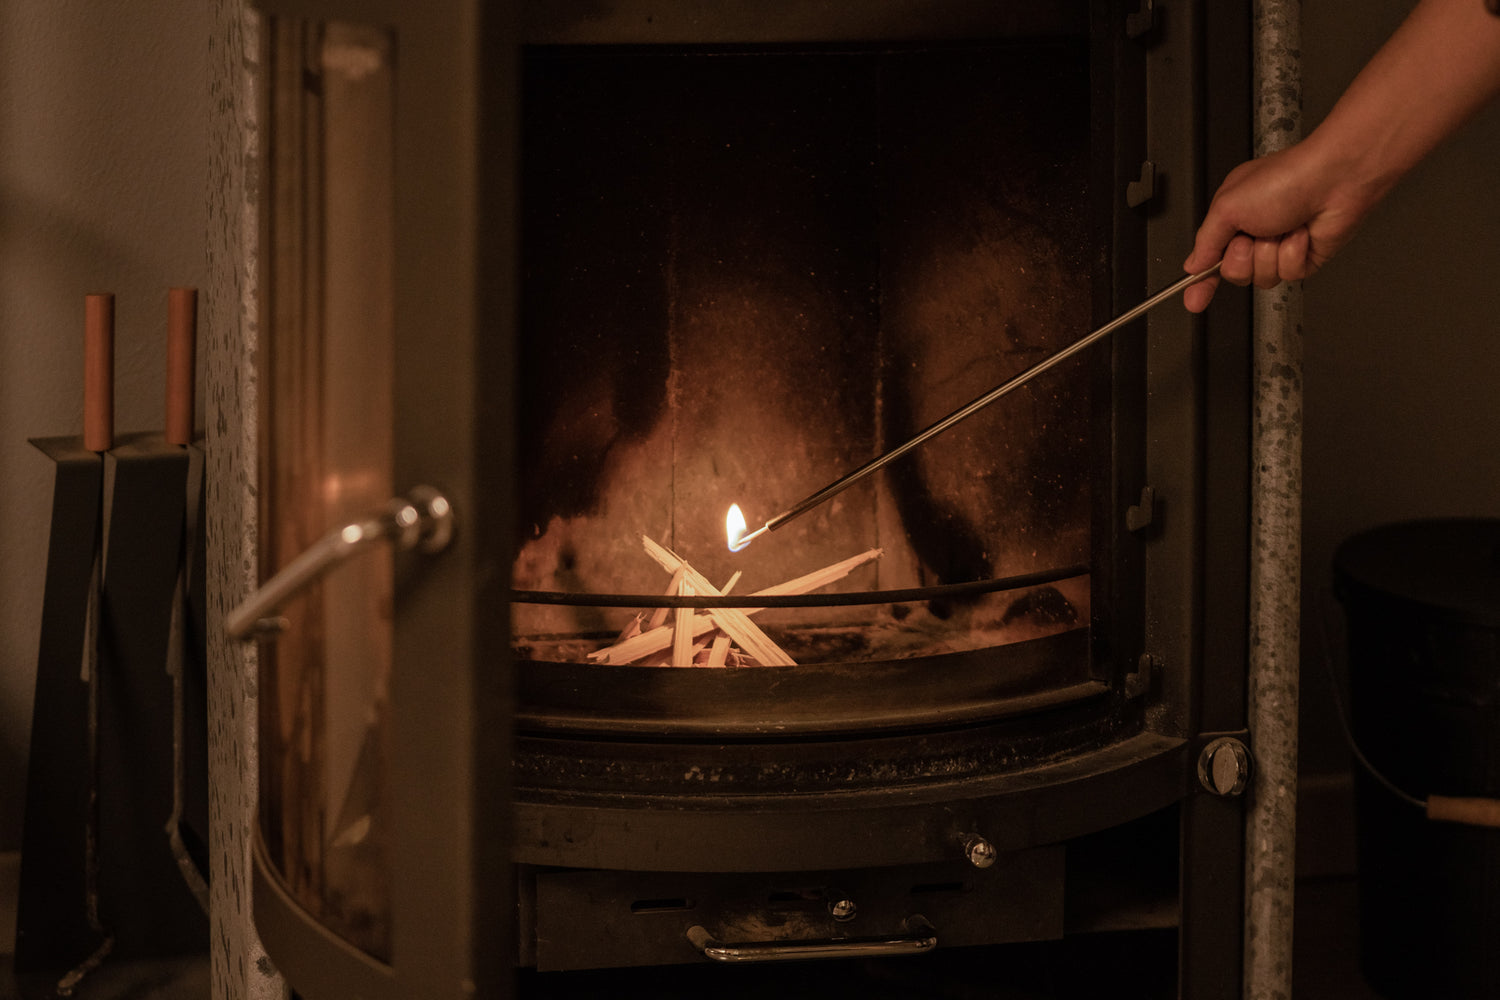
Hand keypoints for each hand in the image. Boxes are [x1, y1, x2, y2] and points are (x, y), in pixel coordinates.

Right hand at [1181, 142, 1368, 311]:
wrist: (1335, 179)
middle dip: (1242, 257)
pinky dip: (1293, 254)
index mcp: (1233, 217)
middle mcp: (1255, 233)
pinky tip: (1301, 233)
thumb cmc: (1286, 179)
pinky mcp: (1303, 258)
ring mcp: (1280, 248)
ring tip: (1281, 229)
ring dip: (1270, 254)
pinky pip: (1288, 275)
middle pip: (1234, 273)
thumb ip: (1205, 242)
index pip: (1210, 257)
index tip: (1194, 300)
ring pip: (1262, 278)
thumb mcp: (1228, 207)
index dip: (1201, 281)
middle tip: (1252, 236)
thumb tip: (1192, 265)